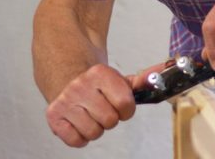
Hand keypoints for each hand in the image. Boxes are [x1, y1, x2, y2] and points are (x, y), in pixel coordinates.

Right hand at [44, 62, 163, 146]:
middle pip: (110, 121)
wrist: (66, 77)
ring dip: (96, 128)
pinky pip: (75, 140)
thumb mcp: (118, 79)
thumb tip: (160, 75)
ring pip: (93, 132)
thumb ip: (141, 81)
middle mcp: (80, 86)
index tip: (121, 106)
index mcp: (100, 74)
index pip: (125, 104)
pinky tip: (80, 123)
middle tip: (104, 110)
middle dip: (111, 119)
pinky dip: (80, 137)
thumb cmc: (97, 84)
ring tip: (92, 115)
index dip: (127, 110)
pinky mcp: (54, 116)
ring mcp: (66, 101)